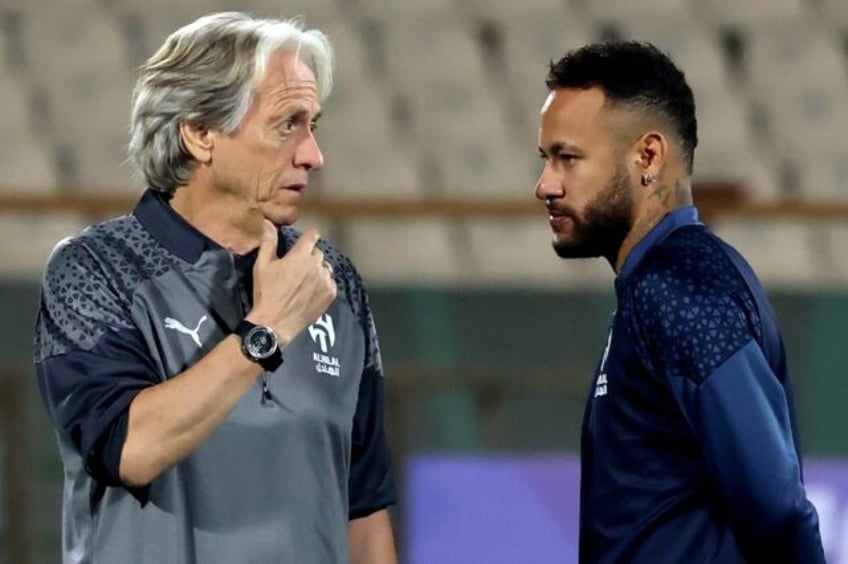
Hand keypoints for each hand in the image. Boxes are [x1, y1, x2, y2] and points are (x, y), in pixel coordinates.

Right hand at [248, 220, 336, 345]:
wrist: (275, 323)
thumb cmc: (266, 293)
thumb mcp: (262, 265)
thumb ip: (268, 242)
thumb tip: (268, 222)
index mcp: (301, 255)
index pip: (313, 236)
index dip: (309, 237)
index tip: (305, 242)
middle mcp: (316, 265)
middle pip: (318, 253)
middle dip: (309, 257)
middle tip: (298, 268)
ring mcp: (325, 280)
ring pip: (325, 268)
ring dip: (318, 270)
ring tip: (305, 281)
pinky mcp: (330, 294)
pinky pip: (331, 282)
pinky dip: (323, 284)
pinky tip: (311, 292)